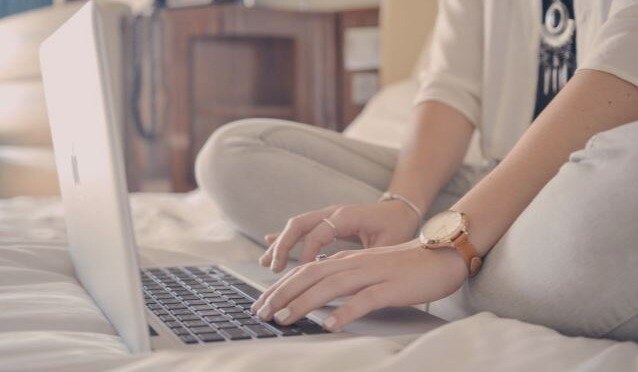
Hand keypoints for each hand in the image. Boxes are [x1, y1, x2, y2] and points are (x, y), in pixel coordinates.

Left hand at [251, 241, 467, 331]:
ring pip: (331, 286)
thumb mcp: (369, 269)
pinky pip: (365, 299)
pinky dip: (345, 312)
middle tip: (261, 313)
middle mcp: (355, 264)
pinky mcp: (392, 287)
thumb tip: (319, 293)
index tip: (262, 303)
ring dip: (304, 303)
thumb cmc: (406, 266)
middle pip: (311, 276)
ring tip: (284, 319)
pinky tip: (330, 324)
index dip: (281, 286)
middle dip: (282, 294)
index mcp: (348, 260)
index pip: (306, 270)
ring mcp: (373, 274)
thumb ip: (345, 276)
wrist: (442, 255)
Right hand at [260, 201, 421, 272]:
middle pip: (300, 224)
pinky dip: (285, 237)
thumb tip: (348, 277)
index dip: (308, 252)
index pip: (319, 232)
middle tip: (274, 268)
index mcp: (348, 216)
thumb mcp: (387, 244)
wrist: (401, 209)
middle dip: (284, 246)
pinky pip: (301, 228)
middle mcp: (333, 212)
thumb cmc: (397, 227)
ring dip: (280, 243)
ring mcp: (327, 215)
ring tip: (266, 263)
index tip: (302, 271)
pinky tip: (269, 243)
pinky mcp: (326, 221)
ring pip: (296, 225)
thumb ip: (366, 257)